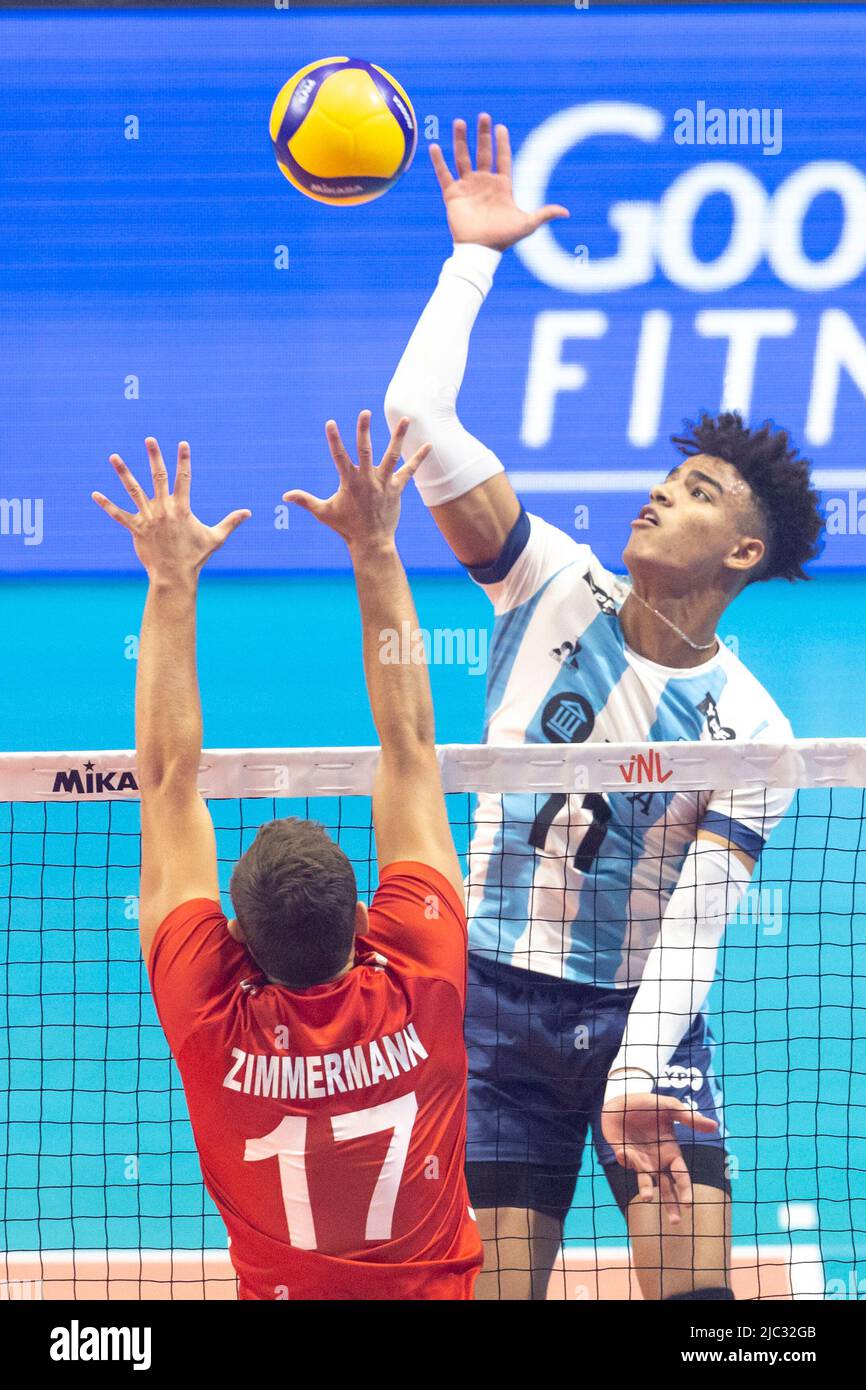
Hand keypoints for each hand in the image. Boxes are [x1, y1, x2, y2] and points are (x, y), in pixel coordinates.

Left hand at [92, 438, 249, 579]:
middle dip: (155, 457)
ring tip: (114, 457)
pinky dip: (106, 504)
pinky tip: (94, 494)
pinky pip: (118, 514)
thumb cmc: (195, 557)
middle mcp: (164, 509)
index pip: (184, 478)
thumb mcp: (215, 538)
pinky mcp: (135, 529)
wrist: (174, 576)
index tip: (183, 444)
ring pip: (133, 490)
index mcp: (182, 508)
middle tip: (150, 439)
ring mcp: (148, 518)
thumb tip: (249, 512)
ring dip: (123, 472)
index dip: (184, 460)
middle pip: (158, 477)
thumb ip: (231, 522)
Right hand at [284, 411, 430, 549]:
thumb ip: (305, 500)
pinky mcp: (396, 489)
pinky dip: (419, 458)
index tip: (331, 423)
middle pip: (365, 450)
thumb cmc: (346, 527)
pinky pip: (409, 471)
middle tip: (365, 412)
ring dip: (398, 437)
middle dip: (364, 431)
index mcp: (349, 482)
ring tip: (405, 418)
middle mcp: (367, 479)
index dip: (334, 440)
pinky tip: (429, 445)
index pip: (339, 457)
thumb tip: (284, 496)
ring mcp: (383, 483)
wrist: (371, 542)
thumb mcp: (324, 513)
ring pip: (392, 455)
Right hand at [429, 113, 568, 251]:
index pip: (503, 158)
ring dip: (460, 140)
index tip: (501, 127)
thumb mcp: (527, 224)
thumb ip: (544, 214)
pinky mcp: (453, 194)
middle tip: (484, 116)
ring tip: (459, 121)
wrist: (480, 250)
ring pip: (462, 158)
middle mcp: (484, 182)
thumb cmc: (504, 238)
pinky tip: (434, 146)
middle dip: (483, 134)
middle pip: (483, 152)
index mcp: (502, 186)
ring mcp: (468, 187)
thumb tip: (566, 212)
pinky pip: (443, 174)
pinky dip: (438, 161)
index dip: (502, 143)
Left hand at [601, 1092, 718, 1224]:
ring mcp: (640, 1160)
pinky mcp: (624, 1155)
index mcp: (671, 1152)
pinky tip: (623, 1151)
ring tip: (649, 1198)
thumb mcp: (670, 1108)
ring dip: (647, 1190)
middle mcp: (657, 1161)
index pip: (681, 1176)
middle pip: (667, 1188)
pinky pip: (626, 1162)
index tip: (688, 1203)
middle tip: (675, 1222)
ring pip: (645, 1182)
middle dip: (671, 1204)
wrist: (621, 1099)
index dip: (685, 1189)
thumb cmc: (648, 1104)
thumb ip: (690, 1118)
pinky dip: (625, 1159)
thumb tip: (714, 1126)